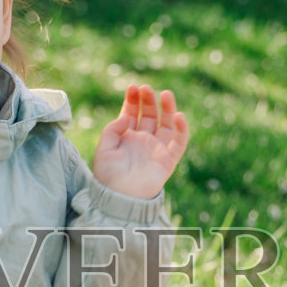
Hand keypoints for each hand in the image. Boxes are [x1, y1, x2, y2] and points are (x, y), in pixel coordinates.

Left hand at [91, 84, 189, 199]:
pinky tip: (178, 115)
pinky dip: (182, 129)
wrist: (120, 199)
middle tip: (146, 88)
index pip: (132, 113)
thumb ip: (112, 130)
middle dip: (148, 100)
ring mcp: (157, 149)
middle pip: (150, 115)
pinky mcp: (169, 159)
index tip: (133, 87)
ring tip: (165, 94)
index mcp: (126, 137)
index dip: (133, 100)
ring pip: (166, 124)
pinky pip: (179, 142)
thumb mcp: (103, 149)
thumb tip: (126, 115)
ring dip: (167, 108)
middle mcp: (143, 140)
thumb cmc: (108, 177)